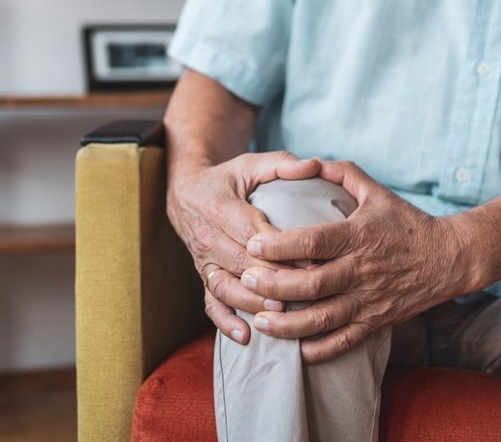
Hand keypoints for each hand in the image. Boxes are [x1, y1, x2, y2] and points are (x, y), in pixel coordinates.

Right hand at [167, 151, 321, 344]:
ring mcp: (205, 260)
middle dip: (271, 279)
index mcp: (220, 207)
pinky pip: (210, 302)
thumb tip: (313, 165)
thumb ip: (282, 164)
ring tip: (279, 312)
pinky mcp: (204, 276)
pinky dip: (225, 321)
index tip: (311, 258)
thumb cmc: (228, 179)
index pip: (251, 231)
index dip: (279, 247)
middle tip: (304, 291)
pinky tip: (245, 336)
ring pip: (225, 286)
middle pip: (240, 262)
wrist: (187, 194)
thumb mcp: (252, 164)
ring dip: (251, 302)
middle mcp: (209, 237)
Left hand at [240, 160, 472, 363]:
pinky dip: (318, 350)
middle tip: (246, 279)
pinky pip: (343, 342)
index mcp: (359, 236)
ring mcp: (369, 300)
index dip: (280, 245)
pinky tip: (295, 348)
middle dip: (274, 285)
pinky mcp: (376, 322)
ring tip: (259, 320)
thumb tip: (308, 161)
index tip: (254, 244)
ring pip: (322, 319)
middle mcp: (362, 270)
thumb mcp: (376, 191)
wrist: (449, 258)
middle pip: (311, 284)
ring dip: (287, 323)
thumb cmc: (407, 222)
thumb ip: (342, 173)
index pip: (313, 242)